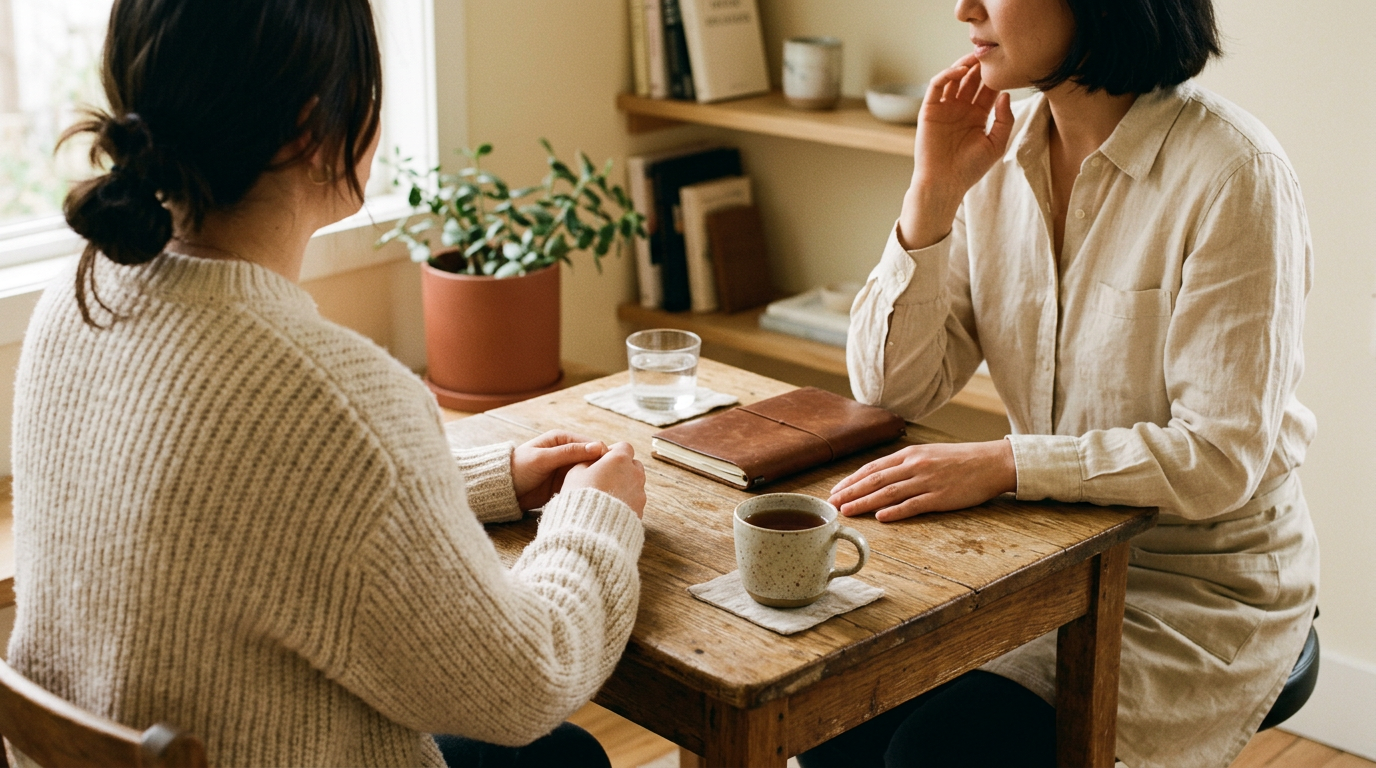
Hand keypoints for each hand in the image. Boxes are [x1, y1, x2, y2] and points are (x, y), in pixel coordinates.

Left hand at [512, 430, 608, 510]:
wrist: (503, 490)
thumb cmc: (518, 469)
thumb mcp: (543, 459)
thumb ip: (569, 453)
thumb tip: (597, 447)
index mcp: (562, 439)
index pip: (590, 444)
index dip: (602, 454)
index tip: (613, 467)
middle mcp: (567, 452)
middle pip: (592, 460)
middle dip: (601, 469)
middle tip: (612, 481)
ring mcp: (566, 469)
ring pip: (588, 473)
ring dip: (594, 481)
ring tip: (604, 490)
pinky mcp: (564, 484)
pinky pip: (580, 485)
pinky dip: (585, 490)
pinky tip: (593, 496)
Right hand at [562, 442, 646, 517]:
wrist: (590, 529)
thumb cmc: (580, 497)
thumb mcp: (575, 473)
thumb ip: (587, 461)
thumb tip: (594, 459)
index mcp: (620, 460)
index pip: (624, 447)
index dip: (612, 452)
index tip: (601, 461)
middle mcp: (635, 474)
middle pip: (632, 465)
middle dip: (620, 469)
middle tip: (603, 478)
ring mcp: (640, 493)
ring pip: (635, 483)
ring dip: (624, 486)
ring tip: (605, 496)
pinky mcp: (640, 510)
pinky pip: (634, 501)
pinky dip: (625, 501)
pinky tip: (610, 509)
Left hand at [828, 440, 1016, 521]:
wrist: (991, 462)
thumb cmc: (960, 460)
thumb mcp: (929, 454)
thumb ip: (906, 464)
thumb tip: (881, 477)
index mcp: (910, 454)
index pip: (873, 468)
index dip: (852, 480)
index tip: (836, 491)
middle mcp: (914, 465)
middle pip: (875, 480)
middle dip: (851, 492)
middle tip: (833, 504)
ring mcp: (927, 481)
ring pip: (888, 492)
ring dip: (864, 502)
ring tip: (847, 511)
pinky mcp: (940, 497)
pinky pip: (913, 505)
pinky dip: (895, 511)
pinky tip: (880, 517)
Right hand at [899, 54, 1014, 249]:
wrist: (944, 183)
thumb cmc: (970, 169)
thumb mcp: (996, 143)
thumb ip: (1005, 119)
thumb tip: (1005, 94)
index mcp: (977, 116)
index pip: (987, 90)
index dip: (995, 77)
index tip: (1005, 64)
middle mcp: (960, 109)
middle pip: (971, 80)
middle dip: (980, 67)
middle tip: (990, 53)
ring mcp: (944, 108)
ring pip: (954, 79)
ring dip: (963, 66)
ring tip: (975, 58)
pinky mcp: (929, 110)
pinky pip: (937, 86)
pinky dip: (946, 75)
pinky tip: (959, 71)